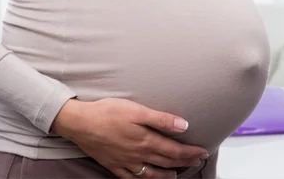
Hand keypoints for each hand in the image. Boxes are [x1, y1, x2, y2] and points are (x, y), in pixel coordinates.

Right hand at [52, 99, 208, 178]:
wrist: (79, 123)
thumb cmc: (109, 112)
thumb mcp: (138, 111)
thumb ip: (162, 119)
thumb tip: (184, 126)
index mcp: (146, 141)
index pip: (175, 151)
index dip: (191, 152)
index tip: (203, 152)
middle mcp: (138, 155)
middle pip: (166, 162)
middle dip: (184, 162)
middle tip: (197, 162)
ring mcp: (125, 162)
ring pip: (151, 173)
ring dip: (166, 174)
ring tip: (176, 174)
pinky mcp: (113, 165)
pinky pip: (131, 178)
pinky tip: (146, 178)